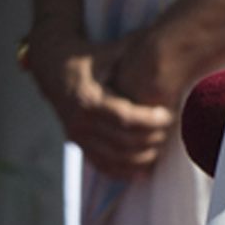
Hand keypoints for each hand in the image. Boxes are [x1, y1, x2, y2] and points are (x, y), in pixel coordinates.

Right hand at [31, 28, 173, 179]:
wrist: (54, 66)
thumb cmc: (92, 57)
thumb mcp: (113, 53)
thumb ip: (137, 57)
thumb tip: (169, 52)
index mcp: (88, 99)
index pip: (125, 118)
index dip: (150, 121)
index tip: (168, 115)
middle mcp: (80, 121)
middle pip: (123, 142)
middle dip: (151, 139)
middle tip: (171, 129)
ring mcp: (76, 135)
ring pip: (114, 158)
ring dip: (142, 157)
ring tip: (161, 145)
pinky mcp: (78, 143)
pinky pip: (101, 165)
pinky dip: (123, 171)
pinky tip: (144, 170)